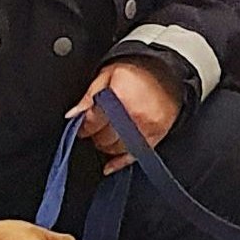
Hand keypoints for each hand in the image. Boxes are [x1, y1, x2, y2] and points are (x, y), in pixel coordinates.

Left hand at [69, 60, 183, 174]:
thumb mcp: (107, 75)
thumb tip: (73, 115)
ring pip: (118, 149)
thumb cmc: (136, 74)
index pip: (93, 122)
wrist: (166, 74)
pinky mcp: (156, 137)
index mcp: (119, 97)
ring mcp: (146, 128)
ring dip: (107, 146)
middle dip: (95, 136)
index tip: (82, 125)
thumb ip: (89, 96)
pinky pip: (135, 156)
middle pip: (105, 138)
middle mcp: (134, 115)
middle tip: (95, 129)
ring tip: (107, 135)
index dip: (84, 126)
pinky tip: (110, 164)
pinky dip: (120, 162)